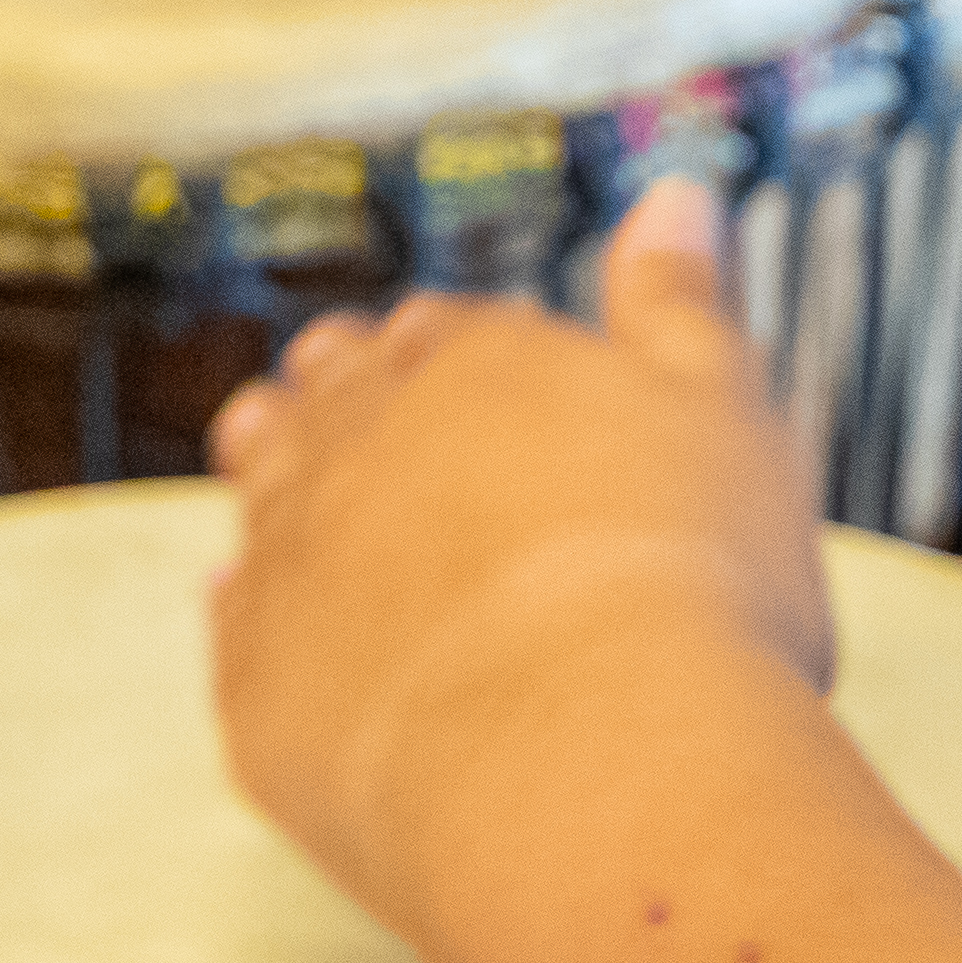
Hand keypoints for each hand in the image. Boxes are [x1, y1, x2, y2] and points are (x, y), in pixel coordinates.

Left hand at [208, 186, 832, 938]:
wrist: (595, 767)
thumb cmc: (688, 593)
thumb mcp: (724, 409)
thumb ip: (680, 299)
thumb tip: (674, 195)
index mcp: (469, 361)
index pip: (440, 332)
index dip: (458, 357)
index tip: (473, 380)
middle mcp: (358, 441)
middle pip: (329, 391)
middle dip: (348, 399)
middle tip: (369, 423)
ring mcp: (294, 560)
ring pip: (262, 492)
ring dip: (282, 488)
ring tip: (311, 507)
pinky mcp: (259, 688)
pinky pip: (237, 635)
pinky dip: (257, 623)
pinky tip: (273, 632)